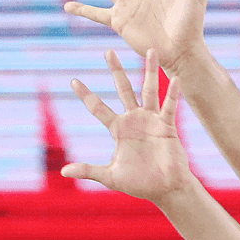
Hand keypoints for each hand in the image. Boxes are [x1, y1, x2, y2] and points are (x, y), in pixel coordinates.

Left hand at [61, 50, 195, 203]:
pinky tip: (175, 79)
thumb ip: (88, 170)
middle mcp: (133, 120)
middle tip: (108, 52)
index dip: (86, 95)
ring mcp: (151, 120)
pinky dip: (173, 94)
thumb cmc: (139, 183)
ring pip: (149, 90)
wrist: (165, 189)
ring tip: (151, 50)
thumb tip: (64, 172)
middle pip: (123, 89)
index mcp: (118, 129)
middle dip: (116, 71)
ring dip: (149, 70)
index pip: (98, 108)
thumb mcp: (110, 176)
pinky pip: (169, 107)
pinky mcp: (167, 126)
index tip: (73, 81)